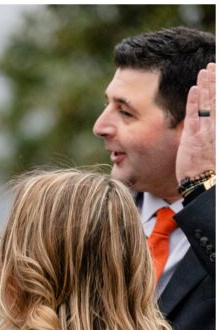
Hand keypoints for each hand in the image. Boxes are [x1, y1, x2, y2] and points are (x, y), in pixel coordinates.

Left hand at [175, 62, 215, 182]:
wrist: (205, 183)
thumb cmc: (210, 167)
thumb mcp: (212, 144)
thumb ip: (212, 126)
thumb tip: (208, 114)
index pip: (219, 103)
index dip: (218, 88)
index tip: (217, 73)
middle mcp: (217, 126)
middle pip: (217, 99)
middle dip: (216, 80)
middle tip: (213, 65)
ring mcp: (207, 130)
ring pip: (207, 102)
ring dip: (206, 85)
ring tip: (205, 70)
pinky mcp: (193, 136)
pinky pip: (194, 114)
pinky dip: (194, 100)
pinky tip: (194, 88)